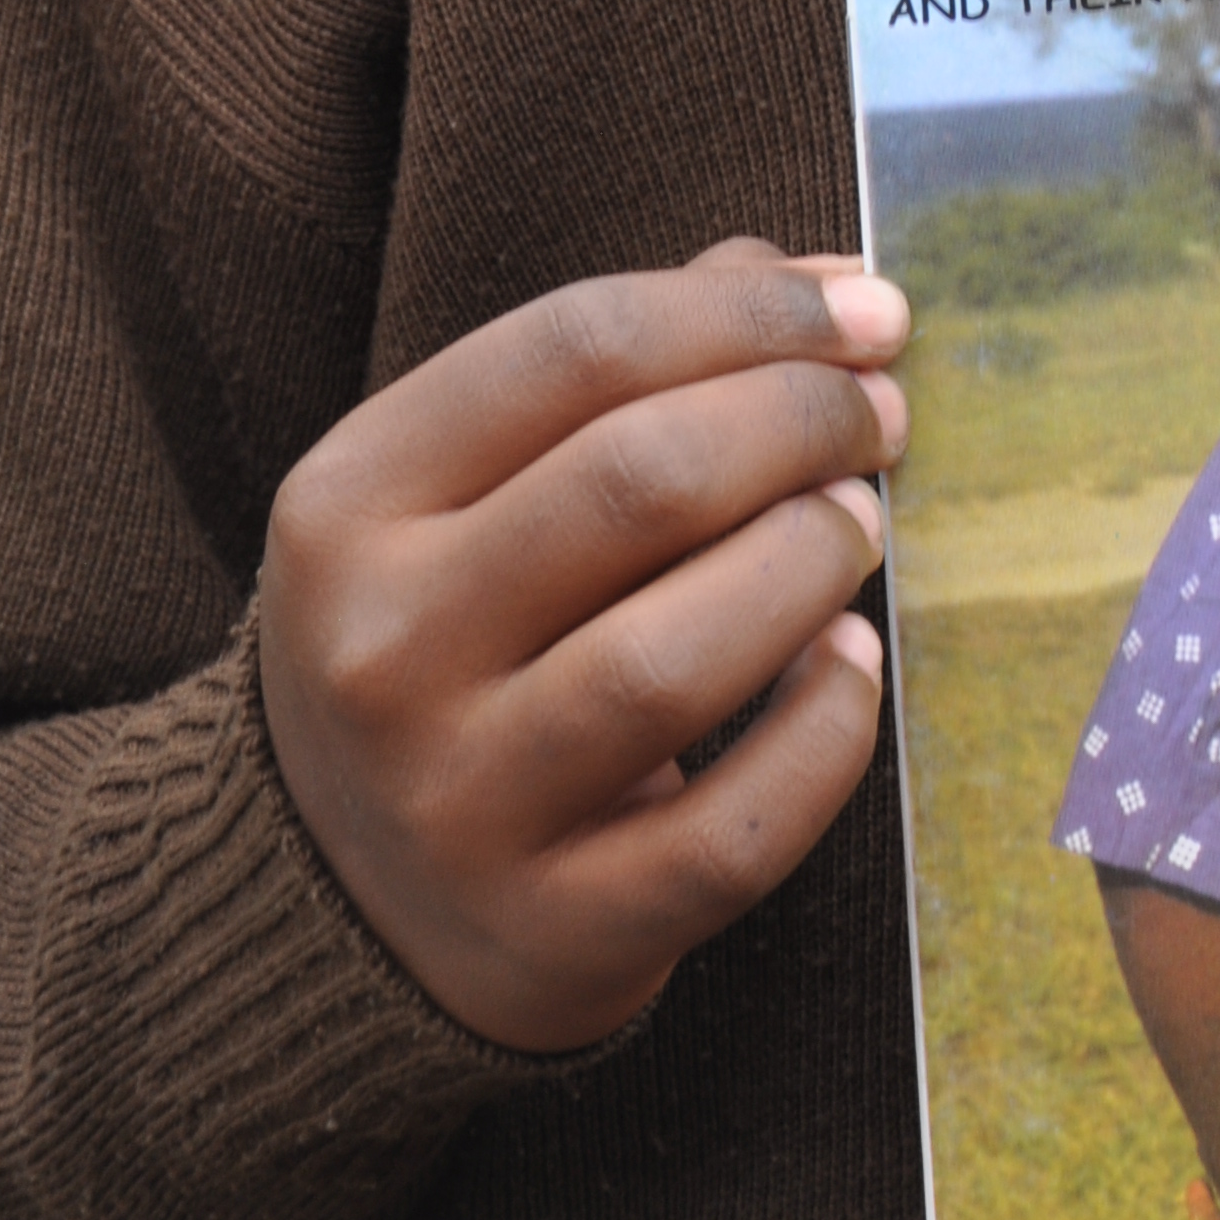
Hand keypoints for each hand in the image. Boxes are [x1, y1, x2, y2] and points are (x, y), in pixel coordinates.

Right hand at [258, 240, 905, 1050]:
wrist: (337, 899)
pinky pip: (730, 833)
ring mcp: (454, 808)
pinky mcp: (549, 937)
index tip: (868, 312)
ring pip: (676, 659)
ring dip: (809, 563)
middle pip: (640, 482)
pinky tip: (850, 665)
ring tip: (861, 527)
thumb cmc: (455, 629)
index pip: (578, 347)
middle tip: (883, 418)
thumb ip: (636, 360)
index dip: (753, 312)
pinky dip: (823, 736)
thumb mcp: (475, 481)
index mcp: (348, 502)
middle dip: (803, 421)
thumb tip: (835, 283)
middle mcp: (381, 652)